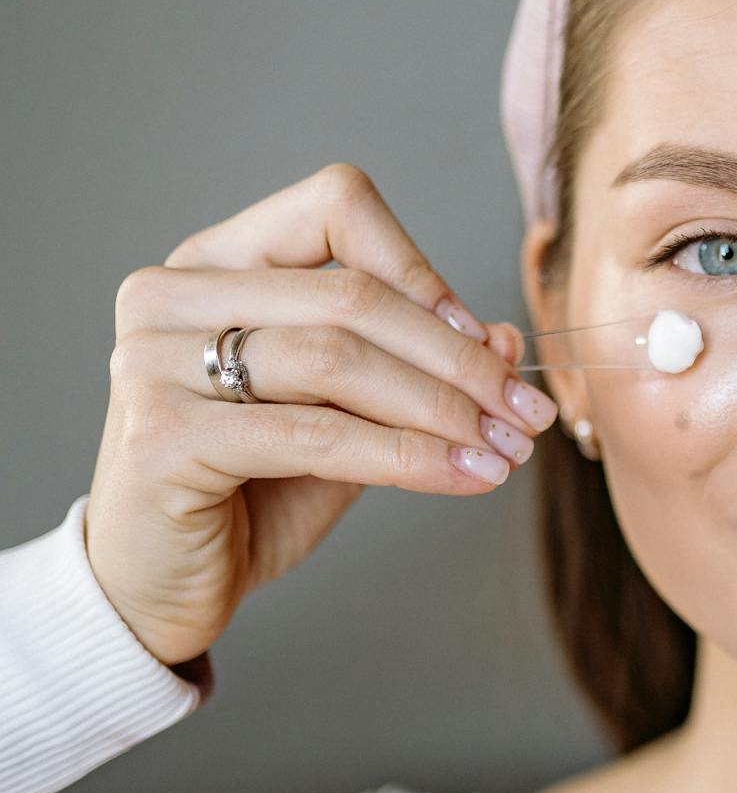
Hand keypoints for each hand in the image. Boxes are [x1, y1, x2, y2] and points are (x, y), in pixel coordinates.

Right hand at [85, 162, 555, 666]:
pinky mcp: (162, 436)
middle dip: (459, 359)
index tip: (487, 341)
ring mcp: (154, 360)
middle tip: (525, 412)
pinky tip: (461, 476)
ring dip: (442, 409)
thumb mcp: (348, 415)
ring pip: (337, 358)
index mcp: (217, 262)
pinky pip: (315, 434)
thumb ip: (410, 369)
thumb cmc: (253, 490)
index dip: (424, 269)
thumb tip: (505, 340)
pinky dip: (406, 456)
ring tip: (505, 450)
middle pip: (351, 294)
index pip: (336, 208)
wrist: (164, 583)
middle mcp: (171, 294)